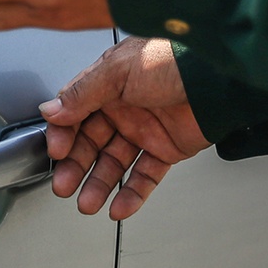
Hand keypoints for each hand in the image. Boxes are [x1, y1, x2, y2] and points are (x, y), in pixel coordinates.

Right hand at [42, 37, 207, 219]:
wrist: (216, 77)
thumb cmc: (170, 60)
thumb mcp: (118, 70)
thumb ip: (82, 93)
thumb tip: (50, 111)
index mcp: (108, 84)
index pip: (75, 113)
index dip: (64, 134)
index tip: (57, 152)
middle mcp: (124, 107)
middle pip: (91, 142)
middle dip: (76, 166)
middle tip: (64, 186)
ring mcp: (145, 129)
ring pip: (114, 163)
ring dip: (99, 184)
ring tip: (87, 203)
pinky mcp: (167, 149)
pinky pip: (144, 176)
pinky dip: (131, 194)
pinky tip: (118, 207)